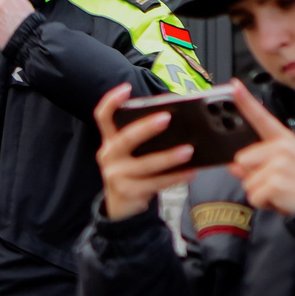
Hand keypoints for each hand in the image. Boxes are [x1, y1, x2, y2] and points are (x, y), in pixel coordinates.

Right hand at [92, 82, 196, 221]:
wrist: (120, 207)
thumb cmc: (133, 172)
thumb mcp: (131, 154)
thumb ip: (144, 139)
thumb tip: (177, 122)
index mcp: (110, 141)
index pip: (103, 117)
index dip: (111, 101)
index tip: (126, 88)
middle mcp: (109, 156)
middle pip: (125, 139)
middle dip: (146, 127)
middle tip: (167, 118)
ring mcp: (117, 175)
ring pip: (146, 164)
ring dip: (169, 156)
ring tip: (189, 150)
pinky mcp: (129, 192)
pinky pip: (156, 183)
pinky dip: (175, 177)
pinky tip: (191, 172)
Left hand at [223, 82, 294, 216]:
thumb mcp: (280, 169)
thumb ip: (255, 164)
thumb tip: (234, 166)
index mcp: (283, 139)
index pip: (260, 117)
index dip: (245, 101)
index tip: (232, 85)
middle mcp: (282, 147)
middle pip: (240, 160)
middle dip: (252, 176)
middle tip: (276, 182)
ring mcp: (279, 163)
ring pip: (246, 181)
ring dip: (259, 192)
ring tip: (280, 191)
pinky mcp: (276, 181)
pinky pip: (253, 195)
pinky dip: (263, 203)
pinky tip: (280, 200)